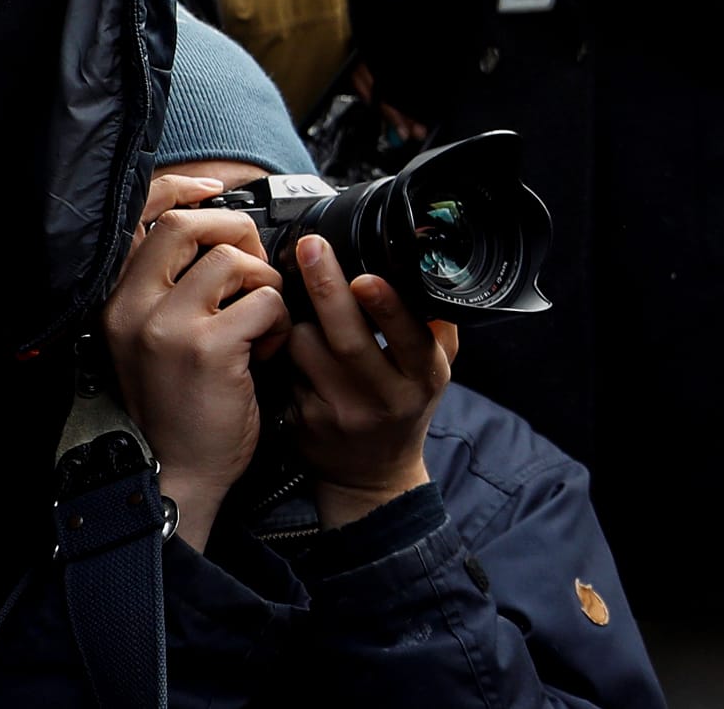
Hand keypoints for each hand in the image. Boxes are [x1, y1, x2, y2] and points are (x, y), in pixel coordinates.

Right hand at [101, 176, 293, 550]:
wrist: (177, 473)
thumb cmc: (180, 403)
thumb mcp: (159, 338)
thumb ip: (176, 287)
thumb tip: (226, 232)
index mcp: (117, 301)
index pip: (139, 218)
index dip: (180, 190)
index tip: (214, 189)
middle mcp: (131, 308)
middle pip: (190, 225)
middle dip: (237, 235)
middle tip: (255, 272)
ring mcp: (166, 327)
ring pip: (234, 261)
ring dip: (265, 287)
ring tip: (259, 326)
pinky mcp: (206, 347)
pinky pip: (265, 300)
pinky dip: (278, 322)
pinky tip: (265, 352)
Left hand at [284, 237, 455, 529]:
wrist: (370, 475)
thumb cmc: (403, 409)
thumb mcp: (435, 373)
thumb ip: (438, 329)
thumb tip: (432, 275)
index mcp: (422, 379)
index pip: (409, 339)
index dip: (387, 308)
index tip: (366, 277)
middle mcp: (384, 398)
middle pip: (348, 339)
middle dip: (326, 286)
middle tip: (311, 247)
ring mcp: (340, 413)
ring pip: (306, 349)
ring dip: (300, 318)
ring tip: (305, 308)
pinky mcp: (302, 423)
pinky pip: (286, 369)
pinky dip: (285, 348)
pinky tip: (291, 346)